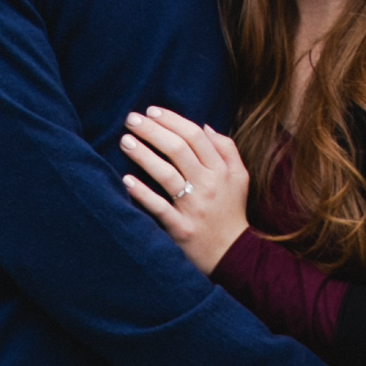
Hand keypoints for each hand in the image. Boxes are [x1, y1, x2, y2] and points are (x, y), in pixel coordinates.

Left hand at [121, 106, 250, 272]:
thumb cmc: (231, 211)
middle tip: (130, 119)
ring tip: (125, 141)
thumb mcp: (240, 177)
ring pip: (167, 175)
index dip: (172, 120)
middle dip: (152, 131)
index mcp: (221, 170)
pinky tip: (126, 180)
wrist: (234, 255)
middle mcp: (209, 185)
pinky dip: (143, 193)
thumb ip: (227, 149)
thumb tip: (205, 126)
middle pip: (178, 150)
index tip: (151, 111)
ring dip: (144, 155)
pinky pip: (160, 208)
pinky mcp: (181, 228)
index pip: (195, 136)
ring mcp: (194, 207)